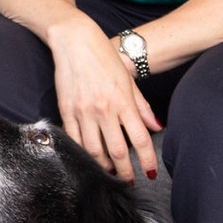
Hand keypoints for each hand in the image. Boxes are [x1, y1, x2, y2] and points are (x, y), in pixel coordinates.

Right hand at [47, 16, 160, 181]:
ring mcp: (83, 111)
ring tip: (109, 173)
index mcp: (123, 101)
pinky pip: (74, 139)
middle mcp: (104, 109)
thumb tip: (156, 126)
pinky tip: (88, 159)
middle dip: (125, 172)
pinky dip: (82, 153)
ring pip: (94, 151)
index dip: (146, 160)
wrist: (75, 41)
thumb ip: (141, 106)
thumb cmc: (103, 56)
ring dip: (103, 167)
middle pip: (118, 151)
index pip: (140, 139)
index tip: (149, 173)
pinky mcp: (66, 110)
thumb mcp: (128, 79)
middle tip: (129, 181)